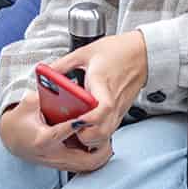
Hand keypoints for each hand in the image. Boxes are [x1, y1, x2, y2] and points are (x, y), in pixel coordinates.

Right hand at [0, 91, 111, 172]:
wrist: (13, 140)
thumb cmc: (21, 121)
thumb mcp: (27, 104)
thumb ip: (40, 95)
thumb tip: (57, 87)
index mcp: (42, 138)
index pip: (61, 133)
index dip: (77, 125)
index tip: (89, 117)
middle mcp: (52, 154)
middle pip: (83, 159)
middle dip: (99, 147)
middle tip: (106, 130)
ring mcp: (59, 163)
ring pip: (87, 166)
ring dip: (101, 153)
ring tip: (107, 136)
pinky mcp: (64, 165)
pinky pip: (85, 166)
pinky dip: (96, 156)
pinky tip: (101, 143)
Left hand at [48, 30, 147, 148]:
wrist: (142, 53)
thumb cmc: (118, 51)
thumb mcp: (85, 52)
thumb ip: (63, 64)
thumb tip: (45, 73)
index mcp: (102, 83)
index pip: (102, 108)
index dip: (88, 119)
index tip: (75, 120)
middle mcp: (112, 101)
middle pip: (102, 132)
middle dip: (84, 135)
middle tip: (69, 126)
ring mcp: (118, 109)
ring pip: (106, 135)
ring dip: (90, 137)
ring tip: (76, 127)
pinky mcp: (121, 112)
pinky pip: (109, 130)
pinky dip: (97, 133)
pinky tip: (86, 125)